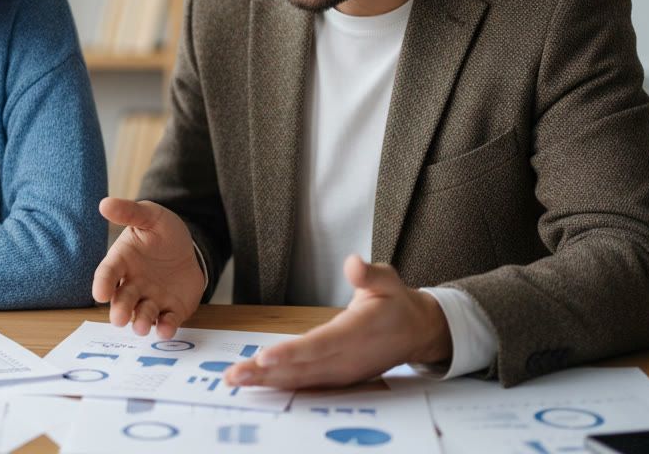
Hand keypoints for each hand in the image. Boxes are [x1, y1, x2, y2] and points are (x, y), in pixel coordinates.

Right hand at [92, 197, 204, 338]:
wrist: (189, 249)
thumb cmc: (162, 233)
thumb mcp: (150, 216)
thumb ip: (130, 212)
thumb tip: (104, 204)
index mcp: (123, 261)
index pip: (108, 273)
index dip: (103, 283)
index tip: (100, 293)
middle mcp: (133, 284)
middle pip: (123, 300)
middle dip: (120, 310)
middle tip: (118, 320)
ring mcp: (152, 299)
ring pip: (142, 314)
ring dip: (140, 322)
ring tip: (141, 327)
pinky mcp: (171, 310)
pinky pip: (167, 321)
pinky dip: (165, 328)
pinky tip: (166, 330)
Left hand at [225, 254, 451, 388]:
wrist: (415, 333)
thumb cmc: (396, 303)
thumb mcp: (388, 280)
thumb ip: (369, 274)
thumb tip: (353, 263)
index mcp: (356, 333)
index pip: (320, 344)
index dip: (292, 352)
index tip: (265, 357)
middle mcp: (346, 358)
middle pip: (301, 368)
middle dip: (265, 373)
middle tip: (232, 376)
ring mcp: (341, 372)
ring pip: (299, 379)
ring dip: (266, 381)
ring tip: (234, 380)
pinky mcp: (337, 378)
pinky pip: (305, 384)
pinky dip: (279, 384)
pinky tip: (256, 383)